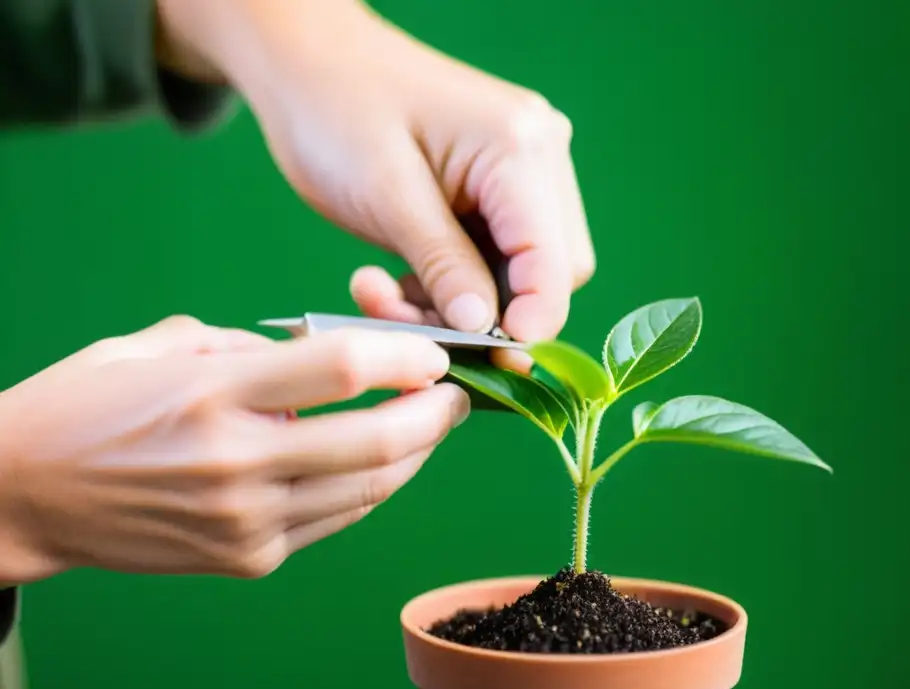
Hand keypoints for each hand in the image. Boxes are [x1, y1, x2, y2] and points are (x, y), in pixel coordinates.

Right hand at [0, 316, 467, 583]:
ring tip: (427, 427)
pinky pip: (336, 519)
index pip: (343, 370)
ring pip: (369, 490)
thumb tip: (317, 356)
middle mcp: (238, 462)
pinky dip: (368, 488)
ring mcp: (246, 520)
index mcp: (214, 393)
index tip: (432, 353)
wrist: (25, 495)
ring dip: (414, 456)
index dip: (405, 356)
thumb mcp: (157, 346)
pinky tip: (378, 463)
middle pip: (378, 441)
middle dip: (435, 417)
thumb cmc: (88, 406)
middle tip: (455, 397)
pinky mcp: (250, 557)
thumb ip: (246, 347)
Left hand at [156, 0, 595, 367]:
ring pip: (522, 268)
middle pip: (551, 268)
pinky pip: (496, 253)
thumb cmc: (335, 112)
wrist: (307, 61)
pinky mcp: (498, 182)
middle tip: (414, 323)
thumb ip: (445, 266)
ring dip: (464, 301)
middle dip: (492, 313)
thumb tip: (488, 330)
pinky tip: (403, 276)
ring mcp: (522, 165)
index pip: (555, 259)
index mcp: (518, 148)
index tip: (493, 361)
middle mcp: (538, 153)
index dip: (534, 318)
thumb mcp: (386, 197)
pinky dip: (455, 281)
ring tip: (388, 294)